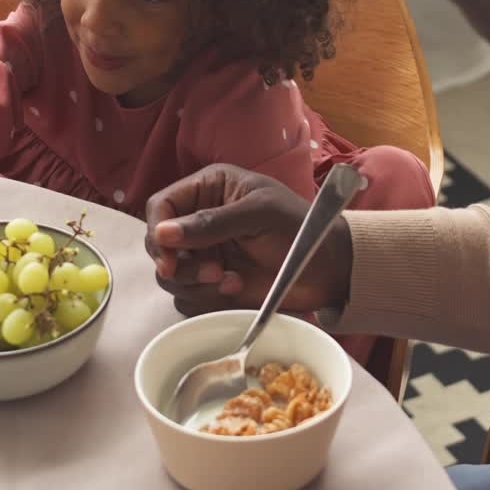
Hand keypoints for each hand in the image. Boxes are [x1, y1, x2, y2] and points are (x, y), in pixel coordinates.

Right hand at [145, 164, 352, 316]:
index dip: (159, 231)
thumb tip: (163, 233)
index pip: (161, 206)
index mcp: (209, 189)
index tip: (168, 258)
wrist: (330, 269)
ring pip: (171, 275)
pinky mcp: (213, 284)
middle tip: (211, 272)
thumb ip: (211, 222)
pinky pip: (188, 298)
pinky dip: (206, 299)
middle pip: (159, 245)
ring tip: (231, 281)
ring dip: (195, 283)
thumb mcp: (259, 214)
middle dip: (179, 264)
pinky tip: (236, 291)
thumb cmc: (300, 228)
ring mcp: (205, 254)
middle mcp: (200, 221)